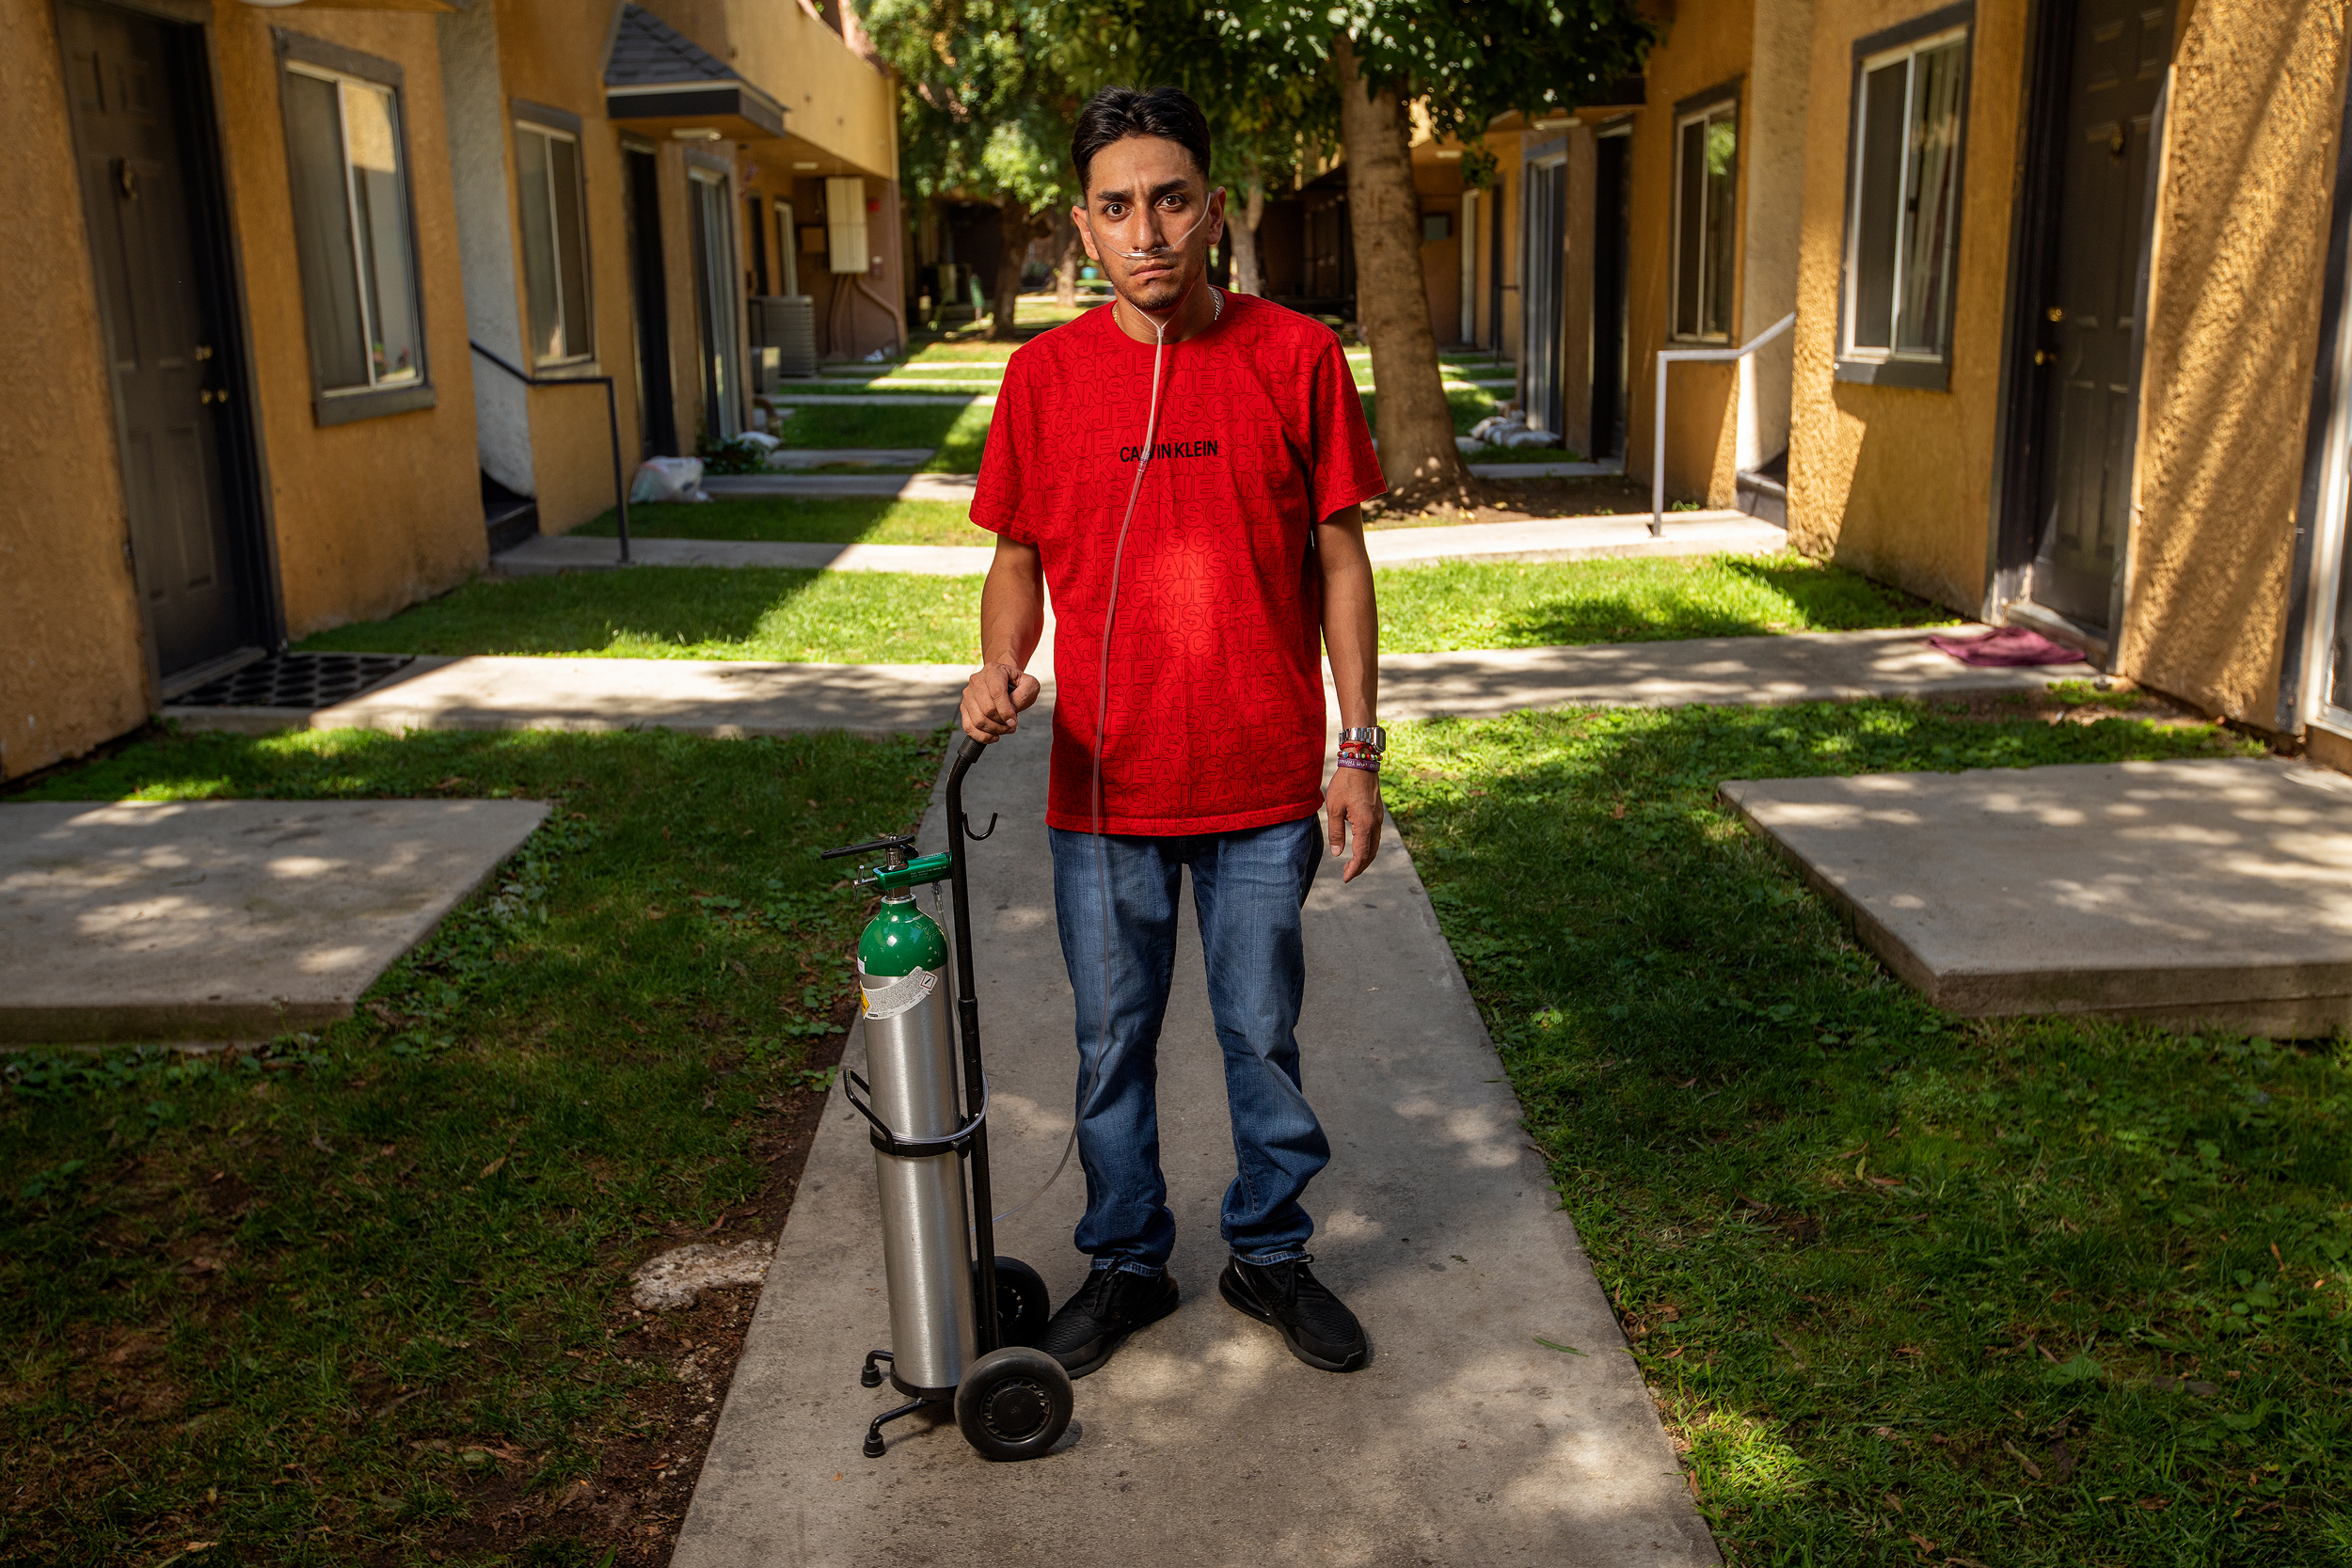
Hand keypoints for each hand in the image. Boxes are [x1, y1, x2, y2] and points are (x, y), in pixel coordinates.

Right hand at [960, 660, 1039, 742]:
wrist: (1005, 682)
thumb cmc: (1017, 684)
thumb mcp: (1030, 685)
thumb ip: (1024, 695)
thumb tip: (1011, 711)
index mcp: (993, 671)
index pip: (996, 693)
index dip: (1006, 711)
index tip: (1014, 722)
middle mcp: (976, 680)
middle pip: (987, 709)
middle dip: (1002, 723)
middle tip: (1012, 725)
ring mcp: (968, 694)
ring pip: (978, 720)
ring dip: (994, 730)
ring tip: (1005, 729)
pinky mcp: (964, 707)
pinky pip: (968, 727)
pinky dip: (982, 736)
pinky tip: (993, 735)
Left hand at [1324, 765, 1383, 882]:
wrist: (1361, 763)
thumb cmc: (1345, 784)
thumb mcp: (1334, 808)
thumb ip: (1336, 832)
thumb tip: (1338, 853)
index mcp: (1365, 824)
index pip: (1362, 855)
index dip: (1354, 869)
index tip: (1345, 878)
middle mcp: (1376, 824)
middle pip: (1371, 853)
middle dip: (1360, 867)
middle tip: (1347, 875)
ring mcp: (1379, 818)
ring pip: (1375, 845)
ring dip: (1365, 857)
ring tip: (1352, 864)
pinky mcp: (1378, 813)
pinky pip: (1376, 835)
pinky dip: (1368, 846)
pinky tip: (1358, 846)